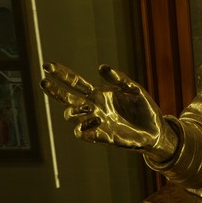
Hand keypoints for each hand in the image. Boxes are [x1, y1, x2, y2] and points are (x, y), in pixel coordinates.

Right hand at [41, 63, 176, 156]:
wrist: (157, 131)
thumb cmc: (146, 109)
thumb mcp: (135, 89)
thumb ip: (119, 79)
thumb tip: (101, 67)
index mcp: (100, 94)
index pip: (75, 83)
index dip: (61, 74)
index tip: (48, 66)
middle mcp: (94, 108)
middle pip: (67, 98)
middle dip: (54, 91)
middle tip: (44, 82)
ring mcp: (96, 122)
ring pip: (71, 116)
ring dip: (75, 110)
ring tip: (90, 108)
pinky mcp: (102, 136)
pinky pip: (82, 133)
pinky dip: (84, 126)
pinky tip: (96, 120)